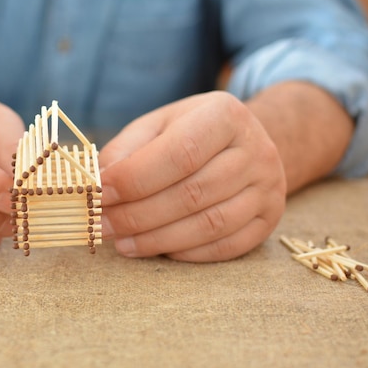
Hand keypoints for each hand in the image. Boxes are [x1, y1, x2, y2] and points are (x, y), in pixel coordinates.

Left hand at [99, 91, 286, 261]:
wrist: (244, 144)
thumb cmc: (190, 134)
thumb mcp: (157, 126)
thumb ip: (125, 151)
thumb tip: (98, 185)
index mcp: (225, 115)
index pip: (179, 153)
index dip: (134, 179)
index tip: (99, 194)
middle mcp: (256, 150)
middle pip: (192, 193)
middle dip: (137, 215)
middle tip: (101, 226)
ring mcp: (268, 188)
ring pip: (208, 225)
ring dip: (156, 239)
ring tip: (120, 242)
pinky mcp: (269, 220)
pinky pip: (224, 246)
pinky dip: (185, 253)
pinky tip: (155, 248)